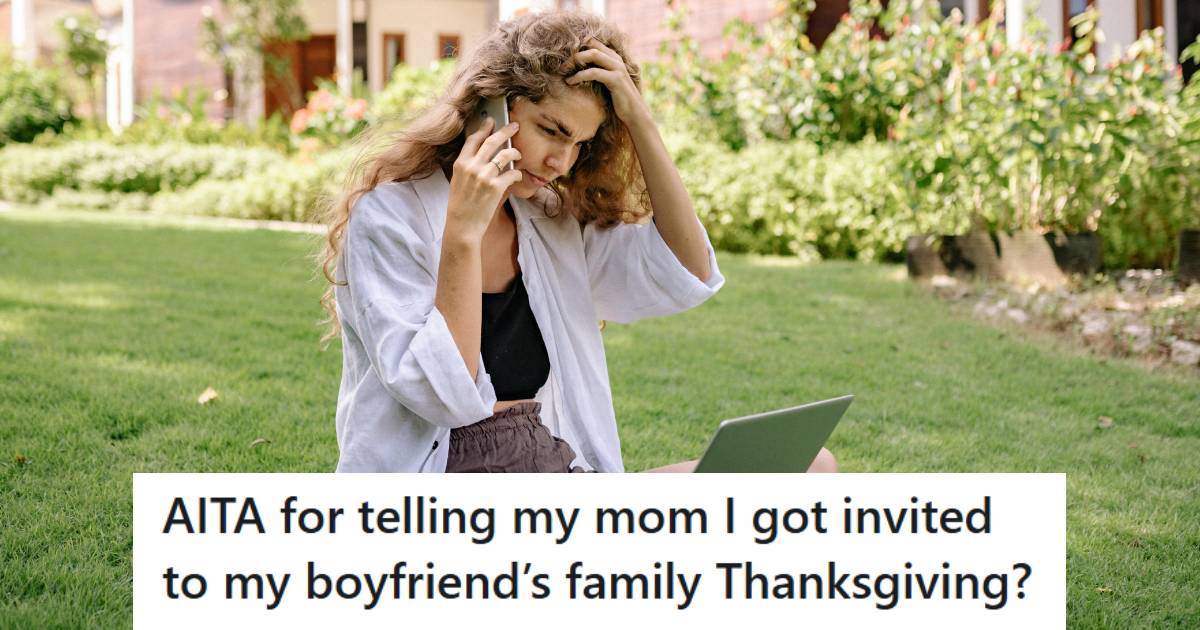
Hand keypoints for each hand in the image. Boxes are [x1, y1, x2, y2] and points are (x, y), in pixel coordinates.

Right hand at [445, 117, 523, 241]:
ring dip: (514, 152)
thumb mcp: (458, 181)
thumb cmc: (460, 206)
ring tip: (518, 153)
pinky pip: (512, 173)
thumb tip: (482, 154)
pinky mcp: (496, 187)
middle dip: (505, 131)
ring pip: (505, 154)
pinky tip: (516, 176)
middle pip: (492, 141)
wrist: (462, 225)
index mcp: (460, 163)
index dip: (484, 128)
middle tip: (514, 125)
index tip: (491, 121)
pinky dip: (516, 174)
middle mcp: (472, 166)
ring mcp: (484, 176)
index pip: (474, 139)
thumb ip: (468, 166)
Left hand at [566, 39, 647, 124]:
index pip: (594, 42)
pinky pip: (594, 72)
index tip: (564, 56)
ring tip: (563, 71)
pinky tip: (570, 82)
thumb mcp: (606, 82)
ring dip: (575, 61)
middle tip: (561, 65)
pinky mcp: (615, 80)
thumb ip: (597, 72)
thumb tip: (576, 69)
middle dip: (574, 53)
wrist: (634, 113)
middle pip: (591, 46)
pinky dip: (579, 75)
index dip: (578, 46)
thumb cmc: (618, 99)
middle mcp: (616, 59)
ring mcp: (617, 68)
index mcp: (614, 57)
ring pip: (592, 55)